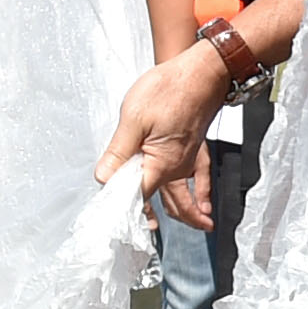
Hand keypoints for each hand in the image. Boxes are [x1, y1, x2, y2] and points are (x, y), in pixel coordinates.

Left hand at [94, 48, 228, 219]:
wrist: (202, 71)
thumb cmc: (169, 90)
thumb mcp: (134, 119)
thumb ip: (119, 152)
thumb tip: (104, 179)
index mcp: (159, 165)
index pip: (135, 197)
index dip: (120, 207)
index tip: (107, 218)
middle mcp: (176, 169)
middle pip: (161, 201)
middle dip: (151, 218)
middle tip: (140, 236)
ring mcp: (187, 160)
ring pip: (181, 195)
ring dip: (184, 214)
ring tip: (181, 229)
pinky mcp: (193, 149)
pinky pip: (200, 178)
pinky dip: (201, 193)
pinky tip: (203, 204)